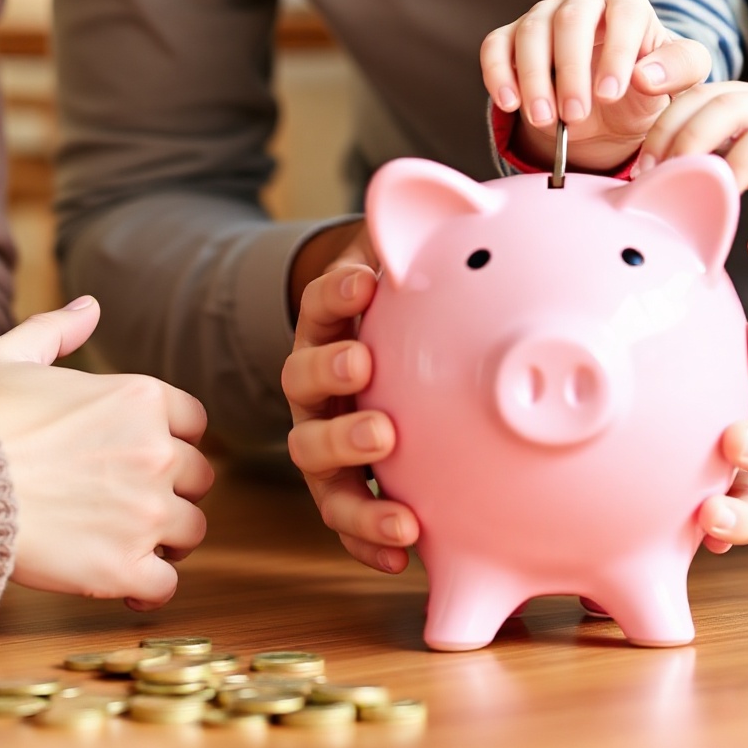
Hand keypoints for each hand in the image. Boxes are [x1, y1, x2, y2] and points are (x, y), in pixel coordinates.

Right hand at [0, 295, 212, 606]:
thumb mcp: (9, 355)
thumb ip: (56, 330)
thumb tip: (89, 307)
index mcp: (139, 397)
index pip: (194, 423)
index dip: (171, 441)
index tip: (141, 456)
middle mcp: (155, 451)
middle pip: (198, 478)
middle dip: (171, 491)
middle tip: (130, 503)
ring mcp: (143, 512)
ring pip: (190, 532)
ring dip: (164, 540)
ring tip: (127, 542)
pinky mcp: (121, 567)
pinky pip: (164, 586)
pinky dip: (147, 588)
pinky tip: (123, 584)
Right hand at [282, 243, 423, 574]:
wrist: (387, 356)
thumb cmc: (405, 310)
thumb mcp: (403, 270)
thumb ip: (411, 248)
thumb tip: (444, 192)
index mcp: (328, 329)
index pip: (319, 306)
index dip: (335, 296)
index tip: (365, 283)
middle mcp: (317, 386)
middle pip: (303, 385)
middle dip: (333, 381)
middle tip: (366, 371)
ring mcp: (325, 438)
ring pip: (315, 463)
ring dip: (350, 474)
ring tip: (392, 490)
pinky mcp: (344, 487)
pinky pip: (347, 519)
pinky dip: (370, 538)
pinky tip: (407, 555)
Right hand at [481, 0, 711, 172]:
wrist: (610, 105)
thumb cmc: (646, 85)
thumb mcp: (678, 81)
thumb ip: (678, 71)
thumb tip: (644, 76)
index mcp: (627, 4)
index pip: (623, 13)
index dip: (615, 51)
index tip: (611, 95)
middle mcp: (583, 1)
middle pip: (570, 19)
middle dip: (570, 69)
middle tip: (575, 114)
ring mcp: (544, 16)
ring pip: (531, 32)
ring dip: (533, 78)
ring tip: (545, 119)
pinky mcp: (512, 36)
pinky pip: (496, 45)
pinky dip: (497, 73)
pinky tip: (509, 103)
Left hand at [699, 316, 747, 552]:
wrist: (655, 416)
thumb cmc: (678, 383)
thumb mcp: (695, 354)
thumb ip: (708, 326)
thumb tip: (745, 316)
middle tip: (734, 441)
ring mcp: (731, 488)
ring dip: (740, 516)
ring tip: (713, 516)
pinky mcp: (704, 521)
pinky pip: (718, 538)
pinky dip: (716, 543)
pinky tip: (705, 545)